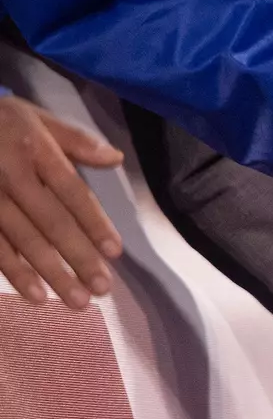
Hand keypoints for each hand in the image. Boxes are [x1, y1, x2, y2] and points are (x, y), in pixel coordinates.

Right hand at [0, 95, 123, 307]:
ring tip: (77, 302)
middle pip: (50, 221)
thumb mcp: (35, 116)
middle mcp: (10, 175)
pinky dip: (13, 271)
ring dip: (50, 273)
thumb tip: (115, 159)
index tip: (115, 251)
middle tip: (103, 289)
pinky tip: (34, 295)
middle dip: (78, 257)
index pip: (70, 190)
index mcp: (33, 149)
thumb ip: (75, 140)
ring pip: (22, 239)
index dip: (93, 221)